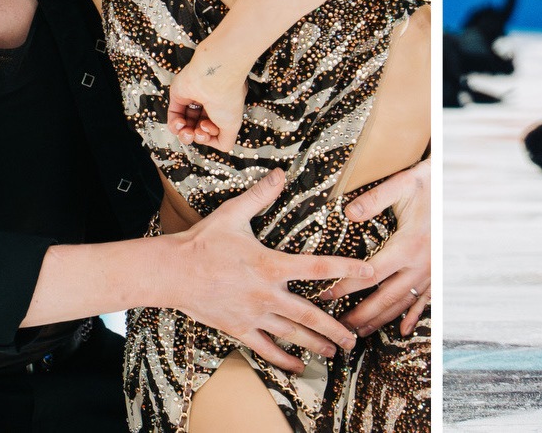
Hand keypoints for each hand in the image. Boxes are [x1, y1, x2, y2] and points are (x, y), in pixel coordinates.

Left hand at [167, 41, 246, 151]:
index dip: (209, 134)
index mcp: (223, 108)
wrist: (214, 77)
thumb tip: (217, 147)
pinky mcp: (179, 96)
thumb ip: (225, 141)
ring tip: (188, 131)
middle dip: (197, 136)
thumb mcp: (232, 127)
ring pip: (185, 126)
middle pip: (198, 129)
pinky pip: (173, 116)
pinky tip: (180, 124)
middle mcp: (209, 103)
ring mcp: (193, 100)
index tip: (210, 128)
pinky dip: (175, 125)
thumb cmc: (226, 98)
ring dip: (185, 134)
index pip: (213, 129)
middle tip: (199, 131)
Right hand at [170, 169, 374, 372]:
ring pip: (293, 334)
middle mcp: (267, 294)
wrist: (172, 272)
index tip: (369, 272)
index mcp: (271, 265)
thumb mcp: (232, 214)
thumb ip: (259, 196)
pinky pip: (266, 349)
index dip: (346, 268)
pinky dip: (284, 360)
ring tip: (335, 353)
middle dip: (336, 328)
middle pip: (311, 314)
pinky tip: (299, 367)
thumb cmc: (202, 242)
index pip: (318, 267)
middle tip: (355, 338)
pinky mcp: (239, 329)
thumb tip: (279, 174)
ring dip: (316, 345)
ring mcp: (253, 315)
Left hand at [320, 159, 429, 336]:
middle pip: (386, 297)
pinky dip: (413, 316)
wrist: (460, 188)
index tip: (326, 295)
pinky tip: (403, 330)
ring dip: (382, 319)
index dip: (346, 286)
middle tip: (340, 329)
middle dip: (362, 315)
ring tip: (361, 332)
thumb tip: (348, 213)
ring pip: (403, 302)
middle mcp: (421, 264)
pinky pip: (425, 300)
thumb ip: (374, 199)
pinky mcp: (438, 273)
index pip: (370, 273)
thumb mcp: (402, 184)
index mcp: (408, 245)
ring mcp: (431, 271)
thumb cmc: (429, 184)